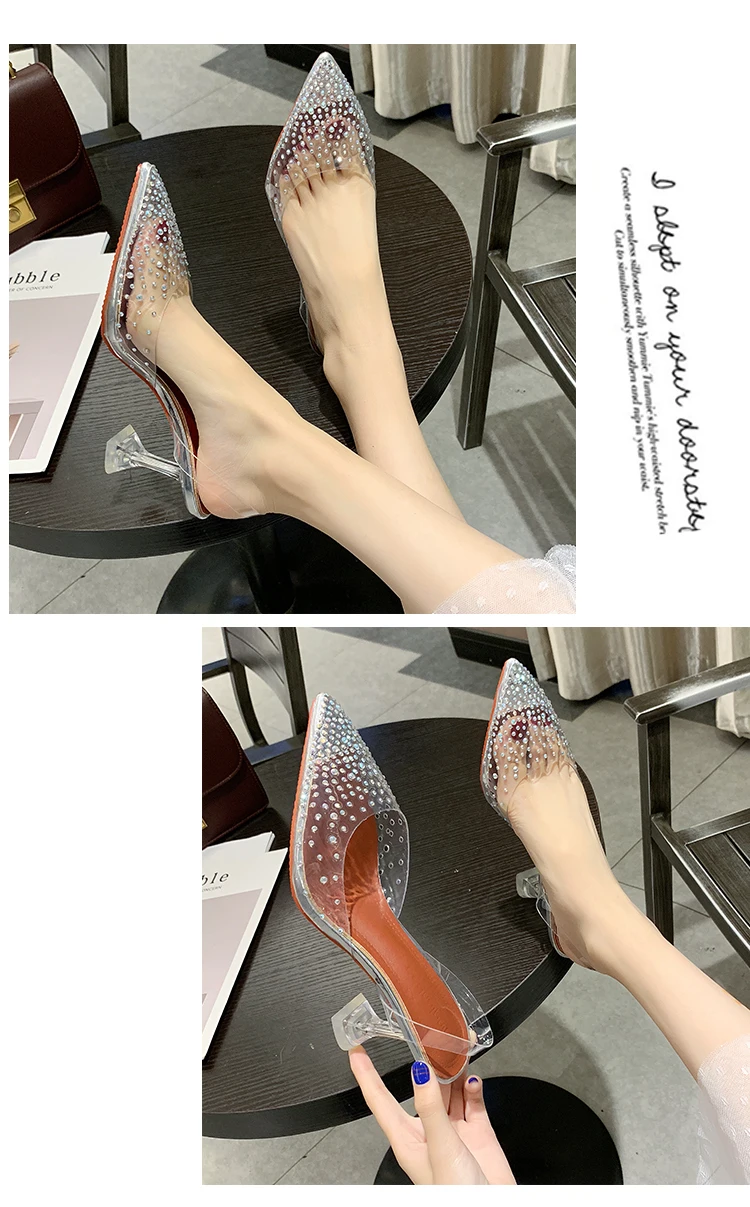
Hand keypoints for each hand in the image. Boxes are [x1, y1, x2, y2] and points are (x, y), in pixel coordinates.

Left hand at [349, 1046, 515, 1184]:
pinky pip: (472, 1099)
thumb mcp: (440, 1147)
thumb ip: (430, 1107)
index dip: (366, 1073)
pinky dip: (473, 1086)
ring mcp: (453, 1131)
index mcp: (407, 1139)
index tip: (356, 1049)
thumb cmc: (455, 1196)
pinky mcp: (477, 1132)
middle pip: (421, 1085)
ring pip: (448, 1088)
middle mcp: (428, 1131)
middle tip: (428, 1034)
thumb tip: (419, 1071)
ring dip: (452, 1068)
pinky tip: (473, 1080)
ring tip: (456, 1048)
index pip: (379, 1098)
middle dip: (425, 1061)